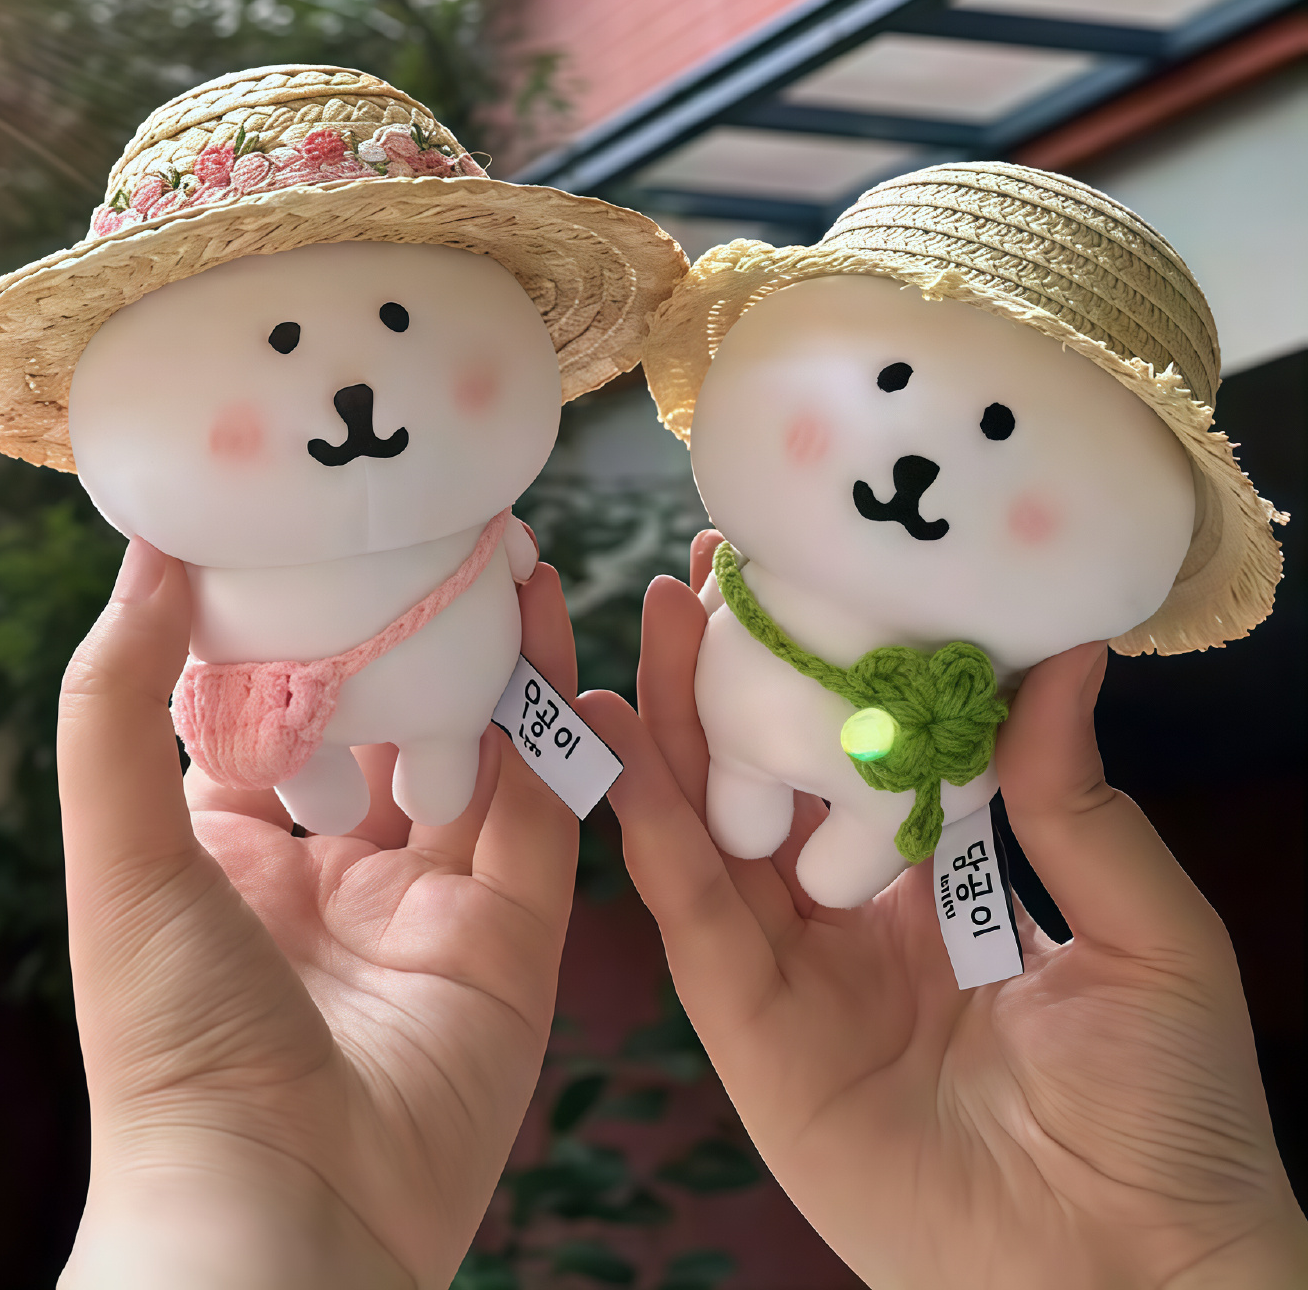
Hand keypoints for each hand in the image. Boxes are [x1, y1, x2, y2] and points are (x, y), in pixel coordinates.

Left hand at [56, 541, 581, 1289]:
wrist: (281, 1211)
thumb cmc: (171, 1034)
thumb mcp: (120, 849)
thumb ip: (118, 698)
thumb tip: (148, 549)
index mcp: (230, 851)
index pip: (271, 706)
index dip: (297, 618)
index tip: (316, 521)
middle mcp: (330, 871)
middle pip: (384, 717)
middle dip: (410, 625)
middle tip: (435, 518)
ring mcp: (425, 903)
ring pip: (469, 748)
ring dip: (489, 649)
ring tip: (504, 543)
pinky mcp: (509, 937)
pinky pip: (539, 808)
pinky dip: (549, 716)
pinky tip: (548, 623)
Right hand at [578, 532, 1307, 1289]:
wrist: (1135, 1278)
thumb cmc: (1172, 1117)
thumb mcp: (1149, 935)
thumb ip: (1077, 802)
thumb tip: (1065, 653)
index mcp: (938, 892)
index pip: (859, 758)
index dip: (828, 670)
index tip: (810, 572)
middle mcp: (848, 921)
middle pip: (766, 778)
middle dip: (731, 677)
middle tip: (707, 573)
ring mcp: (792, 975)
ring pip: (711, 829)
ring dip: (674, 725)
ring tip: (659, 623)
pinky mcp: (750, 1032)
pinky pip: (693, 914)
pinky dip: (649, 825)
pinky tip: (620, 742)